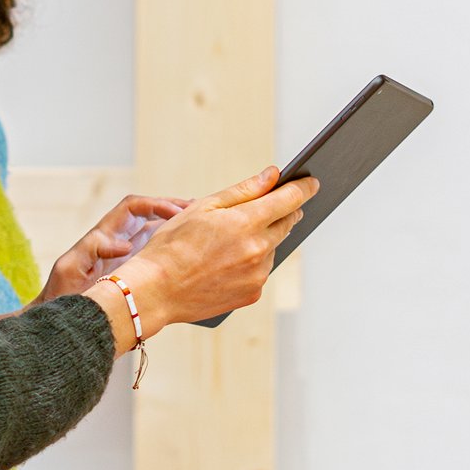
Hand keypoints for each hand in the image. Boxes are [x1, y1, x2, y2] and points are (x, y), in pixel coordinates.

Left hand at [33, 195, 188, 305]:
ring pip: (156, 233)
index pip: (133, 207)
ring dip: (176, 225)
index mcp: (105, 235)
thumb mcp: (70, 268)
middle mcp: (118, 241)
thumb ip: (92, 249)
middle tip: (198, 209)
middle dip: (172, 207)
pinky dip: (174, 250)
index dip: (156, 204)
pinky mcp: (134, 275)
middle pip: (149, 214)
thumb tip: (123, 245)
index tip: (176, 212)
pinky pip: (156, 255)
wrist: (62, 323)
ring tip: (201, 222)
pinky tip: (191, 255)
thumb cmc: (62, 295)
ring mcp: (128, 258)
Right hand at [88, 166, 317, 347]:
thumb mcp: (205, 207)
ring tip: (231, 239)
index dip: (304, 188)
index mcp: (247, 223)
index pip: (290, 199)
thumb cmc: (173, 244)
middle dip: (284, 211)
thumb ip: (244, 190)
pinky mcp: (252, 294)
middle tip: (272, 205)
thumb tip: (273, 175)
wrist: (156, 290)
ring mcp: (257, 275)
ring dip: (263, 238)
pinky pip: (261, 270)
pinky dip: (253, 261)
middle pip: (287, 223)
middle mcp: (258, 250)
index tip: (312, 182)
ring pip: (273, 247)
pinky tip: (228, 260)